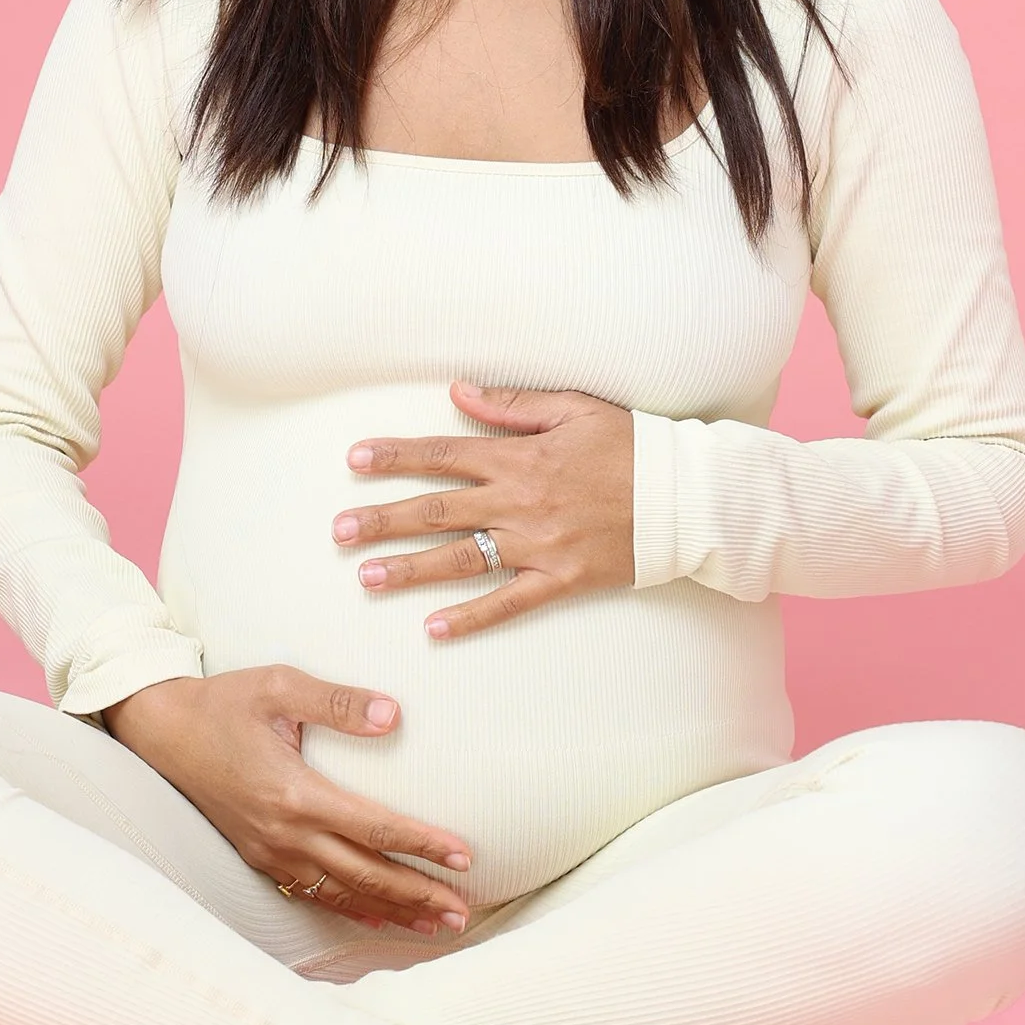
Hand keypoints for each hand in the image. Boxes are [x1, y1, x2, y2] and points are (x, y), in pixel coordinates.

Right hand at [103, 669, 472, 933]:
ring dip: (391, 912)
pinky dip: (350, 910)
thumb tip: (393, 716)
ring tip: (436, 925)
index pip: (373, 826)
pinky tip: (377, 918)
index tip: (463, 855)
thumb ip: (336, 701)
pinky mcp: (259, 857)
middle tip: (463, 911)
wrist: (162, 731)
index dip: (421, 844)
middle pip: (365, 874)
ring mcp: (270, 851)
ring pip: (342, 894)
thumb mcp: (278, 685)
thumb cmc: (224, 702)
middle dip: (417, 896)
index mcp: (294, 793)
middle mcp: (284, 833)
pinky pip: (312, 893)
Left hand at [332, 381, 634, 640]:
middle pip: (437, 510)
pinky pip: (508, 604)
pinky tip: (434, 630)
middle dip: (383, 519)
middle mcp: (519, 502)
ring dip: (410, 569)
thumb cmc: (632, 446)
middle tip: (339, 530)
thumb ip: (511, 405)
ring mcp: (538, 544)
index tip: (355, 460)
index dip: (396, 456)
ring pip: (461, 559)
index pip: (443, 453)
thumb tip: (457, 393)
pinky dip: (471, 619)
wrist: (685, 496)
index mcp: (520, 457)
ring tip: (366, 577)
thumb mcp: (574, 408)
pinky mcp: (561, 579)